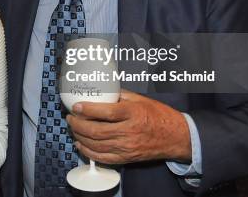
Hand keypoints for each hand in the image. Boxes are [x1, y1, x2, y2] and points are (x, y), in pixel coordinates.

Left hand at [66, 90, 191, 164]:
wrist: (176, 137)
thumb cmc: (159, 116)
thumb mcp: (141, 99)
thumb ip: (120, 95)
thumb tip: (101, 90)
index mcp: (133, 113)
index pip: (105, 112)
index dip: (87, 110)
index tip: (76, 106)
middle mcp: (129, 131)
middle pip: (96, 130)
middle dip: (78, 124)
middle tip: (71, 117)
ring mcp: (127, 147)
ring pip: (96, 145)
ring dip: (80, 137)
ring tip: (73, 128)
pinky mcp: (127, 158)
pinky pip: (103, 158)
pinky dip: (89, 152)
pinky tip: (81, 144)